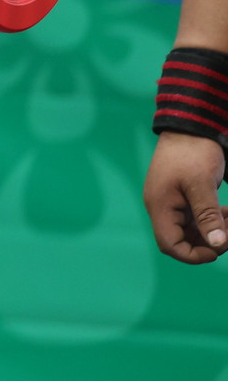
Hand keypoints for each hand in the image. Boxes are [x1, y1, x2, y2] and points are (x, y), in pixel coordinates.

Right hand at [143, 132, 227, 262]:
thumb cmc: (193, 152)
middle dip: (208, 242)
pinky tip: (226, 213)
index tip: (219, 249)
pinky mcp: (181, 197)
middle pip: (180, 240)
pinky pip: (194, 219)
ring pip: (190, 231)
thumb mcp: (203, 185)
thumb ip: (208, 216)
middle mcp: (162, 208)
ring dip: (213, 231)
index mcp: (160, 206)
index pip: (170, 245)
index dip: (193, 254)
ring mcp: (171, 202)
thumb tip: (217, 245)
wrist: (190, 126)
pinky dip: (212, 221)